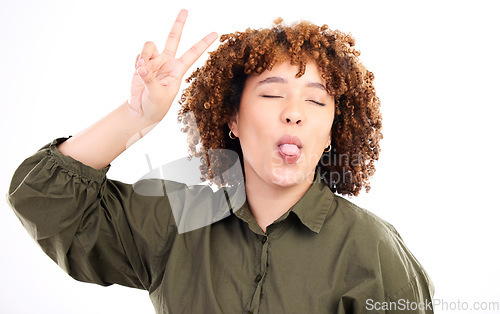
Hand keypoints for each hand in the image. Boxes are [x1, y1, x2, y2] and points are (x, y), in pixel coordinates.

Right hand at [128, 9, 216, 123]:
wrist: (142, 110)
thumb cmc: (155, 106)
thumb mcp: (158, 95)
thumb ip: (150, 79)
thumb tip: (143, 66)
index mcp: (178, 70)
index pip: (193, 54)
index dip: (204, 43)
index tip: (215, 33)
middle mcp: (167, 62)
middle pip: (174, 38)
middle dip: (179, 24)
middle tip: (186, 10)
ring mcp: (154, 61)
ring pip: (150, 46)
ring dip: (145, 55)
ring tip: (143, 70)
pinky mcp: (142, 64)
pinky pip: (140, 55)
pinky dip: (138, 62)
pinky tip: (139, 72)